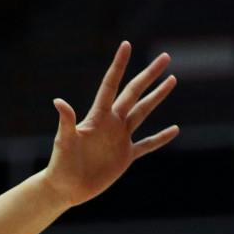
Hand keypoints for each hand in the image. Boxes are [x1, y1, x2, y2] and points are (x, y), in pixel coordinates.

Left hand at [41, 43, 177, 207]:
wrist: (65, 188)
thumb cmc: (61, 164)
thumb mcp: (64, 142)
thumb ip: (66, 121)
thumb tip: (59, 101)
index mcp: (98, 117)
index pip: (110, 85)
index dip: (119, 65)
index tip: (126, 45)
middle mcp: (112, 123)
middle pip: (134, 93)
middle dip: (149, 75)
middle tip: (165, 57)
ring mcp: (120, 138)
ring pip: (143, 112)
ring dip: (157, 97)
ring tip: (172, 80)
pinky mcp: (125, 156)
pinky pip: (147, 145)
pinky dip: (160, 138)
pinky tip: (175, 130)